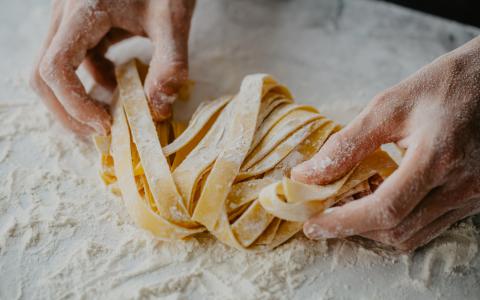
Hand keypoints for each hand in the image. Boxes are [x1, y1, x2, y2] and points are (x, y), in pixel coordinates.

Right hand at [30, 0, 194, 134]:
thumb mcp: (173, 19)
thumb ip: (170, 63)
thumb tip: (158, 110)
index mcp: (83, 10)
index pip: (56, 68)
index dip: (74, 105)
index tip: (106, 125)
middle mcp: (66, 15)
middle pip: (43, 74)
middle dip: (68, 110)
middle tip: (100, 131)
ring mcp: (69, 20)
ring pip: (53, 69)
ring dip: (75, 99)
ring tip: (108, 116)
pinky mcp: (80, 25)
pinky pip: (72, 60)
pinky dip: (89, 81)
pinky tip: (116, 84)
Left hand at [291, 36, 479, 250]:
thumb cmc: (442, 86)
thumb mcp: (388, 107)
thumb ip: (345, 145)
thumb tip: (305, 175)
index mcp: (437, 157)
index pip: (384, 209)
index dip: (343, 222)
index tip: (312, 225)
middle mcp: (460, 186)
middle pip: (396, 230)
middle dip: (353, 228)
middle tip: (323, 215)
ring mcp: (471, 197)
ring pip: (412, 235)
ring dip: (373, 229)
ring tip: (347, 207)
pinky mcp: (474, 199)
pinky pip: (428, 227)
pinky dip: (396, 223)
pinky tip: (377, 201)